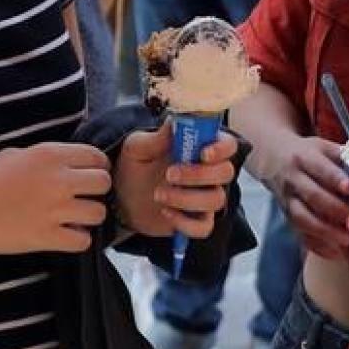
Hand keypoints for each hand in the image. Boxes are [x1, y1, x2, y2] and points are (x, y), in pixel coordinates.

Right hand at [0, 143, 111, 256]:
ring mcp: (56, 211)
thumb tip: (64, 165)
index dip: (96, 166)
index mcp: (50, 154)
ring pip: (99, 213)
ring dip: (89, 216)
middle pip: (104, 184)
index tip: (88, 174)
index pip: (96, 157)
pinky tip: (65, 235)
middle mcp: (59, 180)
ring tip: (74, 218)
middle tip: (82, 197)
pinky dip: (78, 239)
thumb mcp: (13, 154)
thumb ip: (44, 158)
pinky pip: (83, 241)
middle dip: (96, 190)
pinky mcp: (48, 238)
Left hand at [114, 122, 237, 240]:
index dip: (221, 149)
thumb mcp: (138, 147)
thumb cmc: (134, 164)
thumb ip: (157, 137)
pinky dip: (186, 222)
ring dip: (187, 198)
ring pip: (216, 200)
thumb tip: (175, 121)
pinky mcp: (195, 221)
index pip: (227, 145)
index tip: (203, 154)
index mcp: (199, 147)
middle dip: (199, 175)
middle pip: (226, 172)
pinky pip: (204, 227)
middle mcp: (208, 172)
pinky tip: (165, 213)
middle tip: (169, 174)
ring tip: (158, 194)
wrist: (121, 196)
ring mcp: (203, 198)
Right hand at [267, 136, 348, 260]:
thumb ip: (348, 158)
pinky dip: (316, 245)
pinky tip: (334, 253)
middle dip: (334, 209)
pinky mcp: (286, 216)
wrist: (271, 159)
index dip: (334, 178)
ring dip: (325, 231)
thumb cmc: (307, 153)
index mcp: (304, 157)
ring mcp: (287, 200)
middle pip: (312, 195)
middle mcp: (293, 179)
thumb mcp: (324, 147)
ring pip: (302, 218)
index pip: (320, 167)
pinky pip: (299, 233)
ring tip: (347, 241)